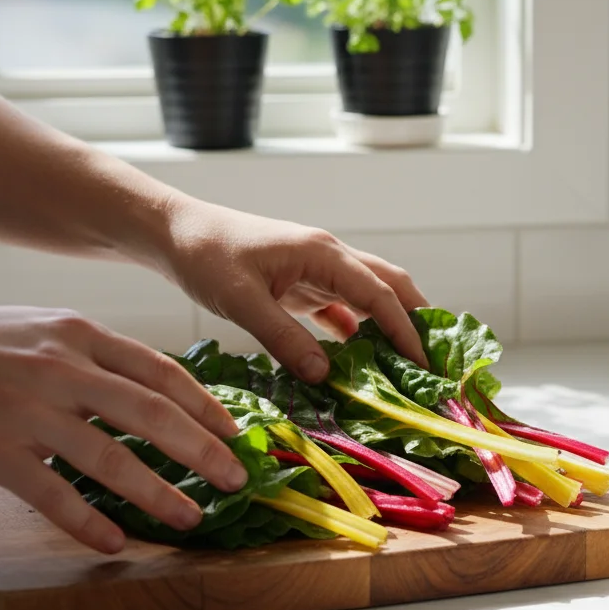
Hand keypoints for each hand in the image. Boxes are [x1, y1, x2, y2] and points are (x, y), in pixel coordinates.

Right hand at [0, 293, 246, 553]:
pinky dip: (88, 522)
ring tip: (190, 517)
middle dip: (203, 451)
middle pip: (152, 415)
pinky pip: (53, 495)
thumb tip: (150, 387)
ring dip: (158, 494)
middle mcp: (63, 369)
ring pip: (111, 458)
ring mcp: (29, 411)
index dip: (204, 406)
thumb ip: (94, 355)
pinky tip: (115, 541)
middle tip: (235, 479)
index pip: (161, 372)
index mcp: (80, 336)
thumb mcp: (43, 328)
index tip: (235, 432)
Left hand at [155, 199, 429, 381]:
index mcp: (323, 253)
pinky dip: (358, 335)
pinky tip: (362, 364)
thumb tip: (326, 376)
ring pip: (370, 298)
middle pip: (390, 286)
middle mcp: (329, 258)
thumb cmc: (205, 255)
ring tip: (407, 368)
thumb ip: (284, 338)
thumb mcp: (241, 301)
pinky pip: (343, 311)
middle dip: (416, 322)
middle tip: (434, 362)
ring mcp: (317, 271)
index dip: (405, 329)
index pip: (380, 293)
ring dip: (390, 328)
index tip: (424, 363)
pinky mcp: (302, 286)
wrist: (174, 233)